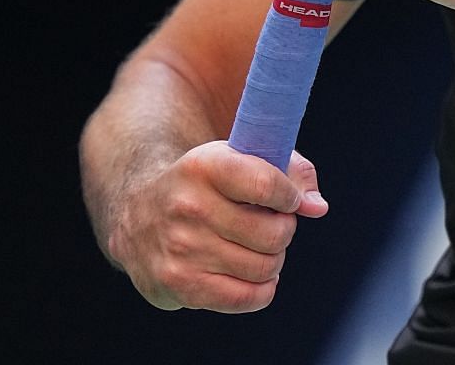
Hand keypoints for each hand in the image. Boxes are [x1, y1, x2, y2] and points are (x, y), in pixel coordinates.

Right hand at [109, 142, 326, 312]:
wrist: (137, 212)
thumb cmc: (205, 184)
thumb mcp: (240, 157)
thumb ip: (291, 172)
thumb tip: (317, 207)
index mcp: (205, 166)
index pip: (267, 185)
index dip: (290, 197)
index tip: (287, 200)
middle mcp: (188, 207)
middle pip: (273, 234)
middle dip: (284, 231)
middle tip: (271, 226)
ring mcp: (180, 249)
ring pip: (264, 267)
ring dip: (273, 259)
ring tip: (258, 248)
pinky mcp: (178, 284)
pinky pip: (245, 298)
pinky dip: (262, 290)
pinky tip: (253, 275)